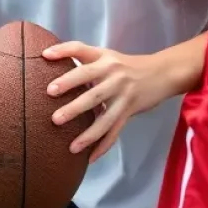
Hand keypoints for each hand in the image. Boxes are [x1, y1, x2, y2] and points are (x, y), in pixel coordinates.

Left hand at [44, 42, 169, 162]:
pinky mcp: (129, 110)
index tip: (45, 56)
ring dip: (88, 134)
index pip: (81, 49)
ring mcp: (122, 95)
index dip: (63, 51)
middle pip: (92, 91)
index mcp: (104, 58)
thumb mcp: (106, 56)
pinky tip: (90, 157)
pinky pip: (115, 131)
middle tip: (55, 117)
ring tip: (71, 146)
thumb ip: (83, 58)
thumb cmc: (125, 65)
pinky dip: (103, 146)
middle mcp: (113, 75)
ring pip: (104, 118)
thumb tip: (49, 58)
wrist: (161, 72)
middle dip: (73, 105)